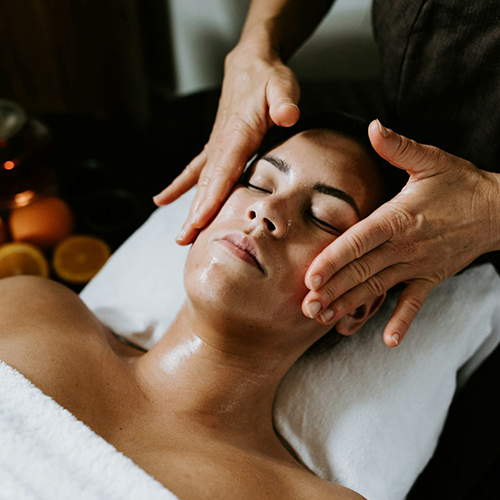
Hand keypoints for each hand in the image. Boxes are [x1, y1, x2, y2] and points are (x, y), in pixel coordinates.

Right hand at [153, 44, 300, 243]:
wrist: (249, 63)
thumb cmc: (268, 77)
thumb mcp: (281, 84)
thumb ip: (284, 101)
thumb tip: (288, 115)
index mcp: (236, 134)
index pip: (222, 172)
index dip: (211, 197)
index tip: (199, 221)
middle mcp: (221, 144)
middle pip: (206, 185)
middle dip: (196, 214)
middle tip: (184, 241)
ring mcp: (215, 146)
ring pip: (200, 183)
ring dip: (189, 209)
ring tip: (180, 237)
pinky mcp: (216, 146)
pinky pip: (194, 170)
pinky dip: (180, 186)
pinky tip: (162, 200)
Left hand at [302, 120, 499, 346]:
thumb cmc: (459, 183)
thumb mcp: (430, 159)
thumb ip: (398, 147)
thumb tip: (372, 125)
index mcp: (398, 217)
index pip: (360, 241)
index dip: (334, 259)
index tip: (310, 277)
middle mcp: (405, 246)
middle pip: (362, 270)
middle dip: (333, 290)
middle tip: (306, 308)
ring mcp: (418, 265)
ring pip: (378, 289)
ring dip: (351, 306)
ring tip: (326, 321)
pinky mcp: (431, 278)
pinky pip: (414, 303)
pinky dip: (402, 321)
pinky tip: (388, 341)